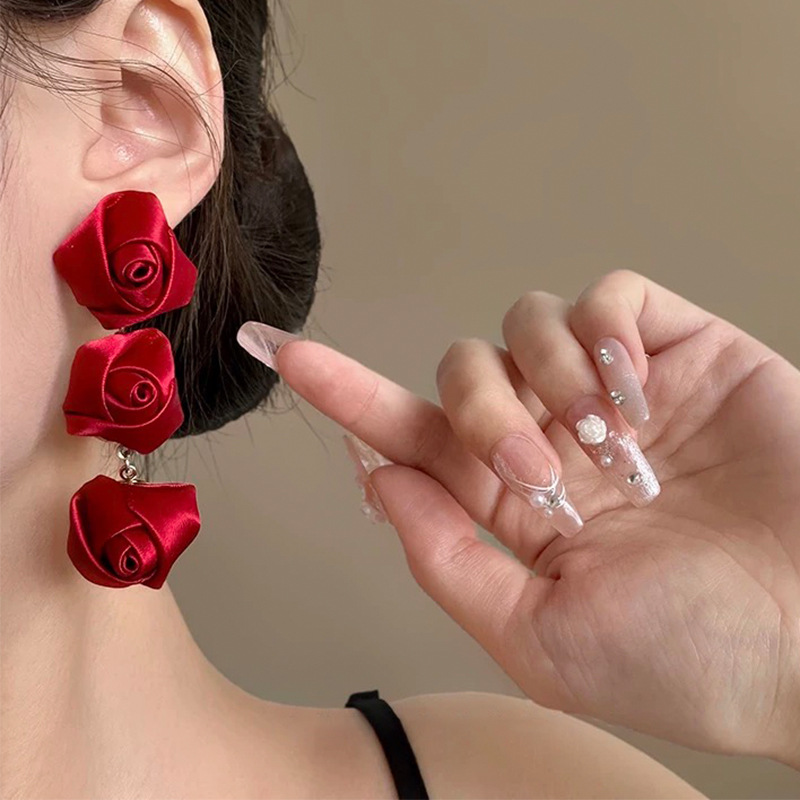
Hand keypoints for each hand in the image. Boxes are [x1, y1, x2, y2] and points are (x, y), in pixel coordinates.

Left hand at [241, 270, 799, 766]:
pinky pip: (607, 296)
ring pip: (525, 326)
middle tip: (539, 469)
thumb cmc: (695, 658)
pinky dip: (605, 332)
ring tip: (609, 441)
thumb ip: (448, 559)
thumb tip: (378, 481)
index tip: (275, 351)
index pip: (407, 435)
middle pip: (461, 371)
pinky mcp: (675, 352)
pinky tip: (635, 390)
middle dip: (478, 410)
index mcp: (516, 509)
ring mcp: (613, 394)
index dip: (341, 391)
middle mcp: (555, 442)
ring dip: (547, 378)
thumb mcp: (544, 641)